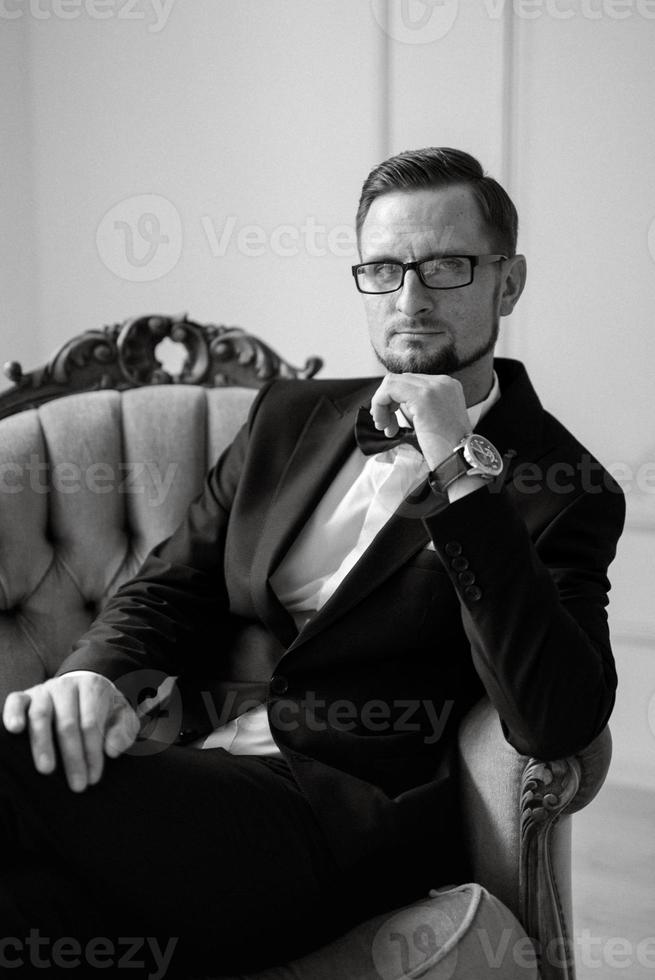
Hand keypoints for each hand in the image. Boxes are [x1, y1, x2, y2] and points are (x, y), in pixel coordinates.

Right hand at [2, 672, 139, 791]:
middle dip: (73, 757)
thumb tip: (112, 751)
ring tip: (47, 769)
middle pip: (68, 724)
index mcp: (92, 688)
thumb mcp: (122, 715)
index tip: (94, 778)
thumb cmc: (103, 707)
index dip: (93, 753)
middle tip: (77, 784)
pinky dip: (13, 714)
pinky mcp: (25, 695)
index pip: (92, 724)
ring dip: (43, 744)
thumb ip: (124, 730)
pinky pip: (16, 701)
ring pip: (41, 715)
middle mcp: (66, 686)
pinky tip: (15, 729)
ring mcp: (44, 690)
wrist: (83, 686)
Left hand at [369, 373, 470, 468]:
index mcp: (446, 386)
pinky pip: (389, 390)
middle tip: (385, 424)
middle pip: (400, 380)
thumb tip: (393, 402)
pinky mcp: (423, 397)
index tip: (389, 419)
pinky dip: (380, 405)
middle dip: (386, 402)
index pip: (410, 381)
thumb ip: (416, 406)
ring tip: (386, 426)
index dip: (394, 399)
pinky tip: (385, 424)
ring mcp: (433, 387)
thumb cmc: (445, 448)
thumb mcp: (432, 419)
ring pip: (392, 383)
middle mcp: (442, 382)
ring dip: (381, 404)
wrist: (458, 461)